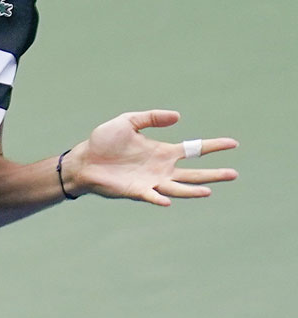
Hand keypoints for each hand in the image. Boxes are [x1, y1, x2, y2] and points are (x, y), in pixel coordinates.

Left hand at [67, 110, 238, 205]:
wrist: (84, 160)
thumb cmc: (104, 142)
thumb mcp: (127, 122)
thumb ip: (150, 118)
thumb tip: (178, 116)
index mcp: (162, 152)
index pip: (194, 149)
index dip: (213, 146)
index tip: (233, 143)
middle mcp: (161, 169)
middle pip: (194, 173)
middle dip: (214, 174)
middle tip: (234, 174)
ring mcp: (151, 182)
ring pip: (178, 188)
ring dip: (193, 190)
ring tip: (209, 190)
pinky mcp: (137, 192)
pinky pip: (152, 197)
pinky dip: (160, 199)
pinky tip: (167, 200)